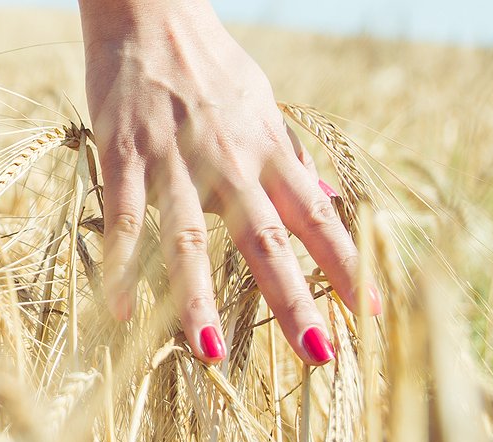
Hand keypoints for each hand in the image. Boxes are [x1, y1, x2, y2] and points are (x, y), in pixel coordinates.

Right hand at [78, 0, 380, 364]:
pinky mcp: (123, 155)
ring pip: (188, 238)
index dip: (348, 264)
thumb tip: (332, 203)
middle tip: (317, 357)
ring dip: (197, 298)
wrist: (148, 10)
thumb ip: (291, 159)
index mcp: (267, 149)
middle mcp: (228, 160)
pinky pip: (123, 219)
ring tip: (210, 351)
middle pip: (266, 239)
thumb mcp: (262, 104)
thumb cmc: (206, 62)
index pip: (318, 217)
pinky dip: (121, 265)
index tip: (372, 313)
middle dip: (292, 301)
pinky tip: (119, 310)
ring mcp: (173, 160)